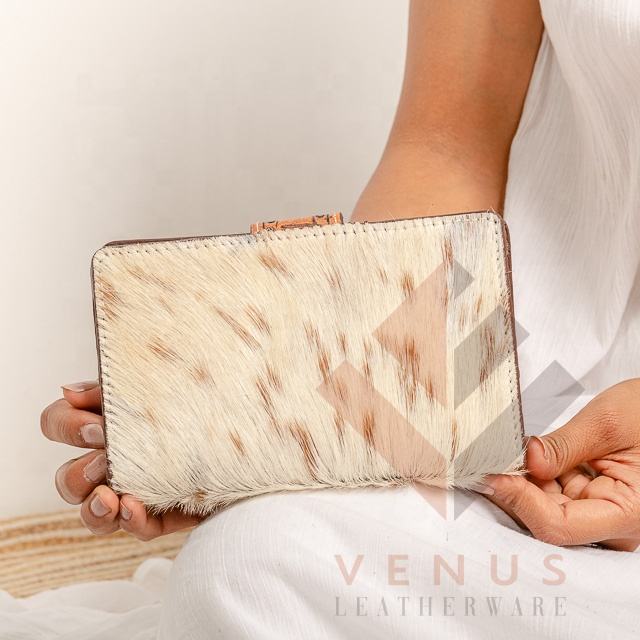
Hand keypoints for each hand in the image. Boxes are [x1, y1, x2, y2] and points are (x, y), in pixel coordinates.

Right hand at [41, 381, 200, 539]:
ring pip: (93, 514)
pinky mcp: (163, 513)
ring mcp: (133, 491)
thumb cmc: (192, 397)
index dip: (66, 428)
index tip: (97, 428)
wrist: (239, 427)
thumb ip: (112, 387)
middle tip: (105, 462)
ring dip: (93, 508)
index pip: (57, 424)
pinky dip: (132, 521)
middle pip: (66, 481)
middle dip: (78, 474)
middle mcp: (110, 462)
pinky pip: (139, 528)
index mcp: (103, 424)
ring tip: (109, 497)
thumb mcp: (155, 385)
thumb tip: (68, 391)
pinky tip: (134, 507)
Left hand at [484, 379, 639, 550]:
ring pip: (543, 507)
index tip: (490, 474)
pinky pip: (551, 493)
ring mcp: (598, 512)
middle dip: (512, 491)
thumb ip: (564, 446)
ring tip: (495, 453)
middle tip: (480, 461)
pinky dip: (531, 475)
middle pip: (545, 519)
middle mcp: (611, 524)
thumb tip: (525, 460)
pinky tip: (515, 454)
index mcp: (627, 514)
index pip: (558, 526)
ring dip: (518, 481)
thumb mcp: (608, 423)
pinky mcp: (588, 497)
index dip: (519, 502)